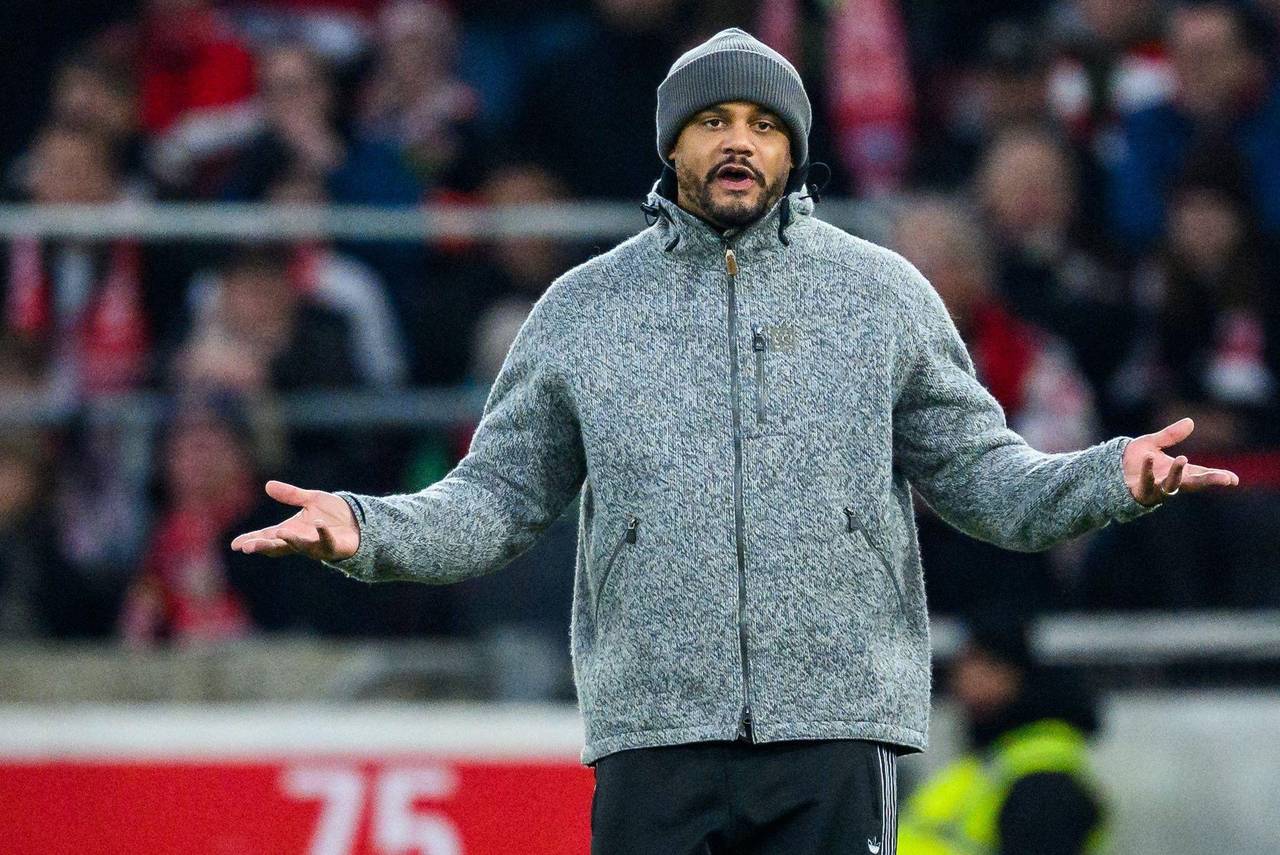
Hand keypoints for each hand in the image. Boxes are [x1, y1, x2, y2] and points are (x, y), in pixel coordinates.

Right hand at [229, 480, 358, 560]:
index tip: (235, 545)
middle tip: (248, 547)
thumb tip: (268, 485)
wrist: (359, 523)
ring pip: (302, 546)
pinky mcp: (335, 546)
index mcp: (292, 531)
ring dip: (291, 540)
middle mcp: (302, 541)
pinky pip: (328, 541)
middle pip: (279, 545)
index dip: (252, 540)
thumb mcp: (310, 500)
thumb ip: (290, 495)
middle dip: (264, 545)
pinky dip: (323, 533)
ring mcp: (318, 546)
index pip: (267, 536)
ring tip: (280, 532)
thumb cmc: (332, 514)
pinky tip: (319, 524)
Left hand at [1123, 417, 1240, 506]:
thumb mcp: (1152, 443)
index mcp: (1178, 471)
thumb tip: (1190, 422)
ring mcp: (1156, 489)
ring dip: (1177, 474)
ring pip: (1172, 485)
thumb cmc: (1134, 459)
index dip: (1217, 476)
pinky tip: (1149, 458)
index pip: (1201, 474)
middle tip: (1225, 480)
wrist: (1110, 469)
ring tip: (1183, 459)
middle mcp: (1170, 482)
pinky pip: (1146, 482)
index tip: (1233, 479)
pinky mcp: (1140, 492)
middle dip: (1209, 481)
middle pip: (1194, 483)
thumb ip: (1170, 435)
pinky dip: (1147, 470)